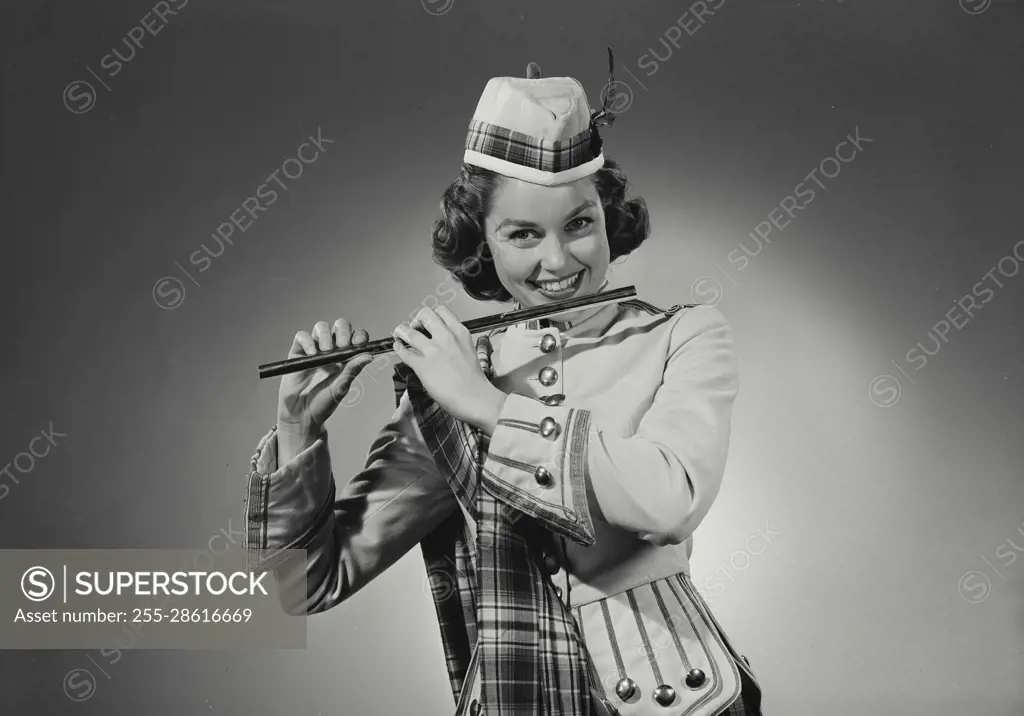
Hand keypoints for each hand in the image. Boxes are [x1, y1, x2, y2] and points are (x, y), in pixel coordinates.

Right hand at [277, 318, 374, 453]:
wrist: (302, 415)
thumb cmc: (323, 403)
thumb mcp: (341, 387)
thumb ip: (353, 370)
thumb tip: (370, 355)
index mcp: (347, 357)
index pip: (357, 337)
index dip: (359, 336)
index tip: (359, 344)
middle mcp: (332, 350)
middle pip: (340, 326)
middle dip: (343, 331)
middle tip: (342, 345)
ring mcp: (314, 350)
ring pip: (321, 327)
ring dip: (325, 335)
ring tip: (326, 350)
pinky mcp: (298, 352)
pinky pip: (302, 337)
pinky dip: (307, 341)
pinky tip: (312, 353)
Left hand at [392, 306, 506, 433]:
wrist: (475, 397)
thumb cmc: (475, 381)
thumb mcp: (470, 351)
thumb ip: (457, 343)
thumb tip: (446, 345)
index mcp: (460, 333)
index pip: (442, 311)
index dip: (432, 315)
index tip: (428, 322)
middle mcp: (446, 337)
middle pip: (425, 315)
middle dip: (417, 319)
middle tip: (415, 327)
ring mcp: (433, 350)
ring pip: (410, 332)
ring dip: (402, 331)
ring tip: (399, 333)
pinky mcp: (422, 365)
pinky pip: (404, 352)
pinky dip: (398, 348)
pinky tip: (398, 347)